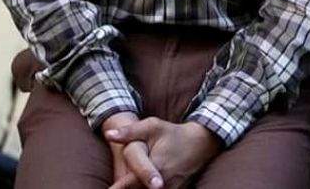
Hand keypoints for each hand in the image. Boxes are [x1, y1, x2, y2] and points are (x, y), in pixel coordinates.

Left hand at [106, 117, 222, 188]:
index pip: (129, 183)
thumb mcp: (152, 126)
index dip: (117, 188)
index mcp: (155, 167)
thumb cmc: (173, 134)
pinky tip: (140, 187)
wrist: (200, 143)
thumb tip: (109, 135)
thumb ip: (130, 132)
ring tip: (121, 187)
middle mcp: (162, 184)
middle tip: (113, 187)